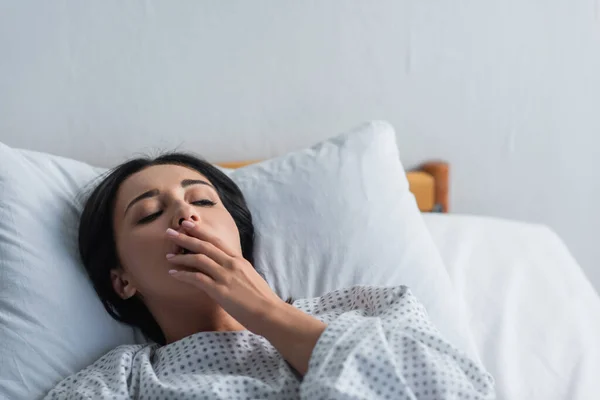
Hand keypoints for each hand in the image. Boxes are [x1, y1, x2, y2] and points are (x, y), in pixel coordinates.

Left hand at [165, 222, 285, 334]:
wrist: (269, 312)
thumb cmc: (261, 298)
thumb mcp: (249, 277)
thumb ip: (237, 271)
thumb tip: (227, 269)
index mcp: (239, 260)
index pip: (217, 240)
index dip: (200, 231)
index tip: (188, 224)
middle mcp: (231, 264)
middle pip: (205, 246)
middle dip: (186, 238)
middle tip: (170, 232)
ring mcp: (225, 276)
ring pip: (199, 259)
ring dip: (181, 256)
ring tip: (168, 256)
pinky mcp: (220, 290)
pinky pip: (197, 278)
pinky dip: (183, 275)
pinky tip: (173, 274)